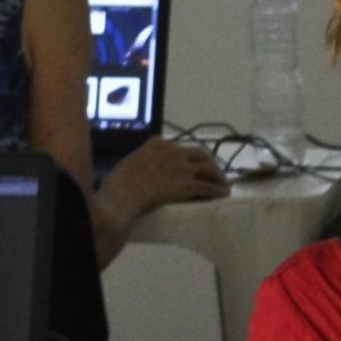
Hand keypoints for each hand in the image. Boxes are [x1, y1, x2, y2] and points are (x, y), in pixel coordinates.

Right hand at [99, 138, 230, 224]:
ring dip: (218, 177)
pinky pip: (207, 186)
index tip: (192, 163)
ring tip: (222, 184)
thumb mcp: (128, 162)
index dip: (188, 156)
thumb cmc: (118, 184)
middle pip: (199, 154)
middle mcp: (173, 151)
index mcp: (157, 144)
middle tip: (214, 173)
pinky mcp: (187, 184)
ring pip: (207, 168)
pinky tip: (223, 195)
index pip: (179, 147)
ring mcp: (182, 167)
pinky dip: (217, 190)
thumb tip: (143, 167)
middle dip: (209, 163)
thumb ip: (141, 160)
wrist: (122, 195)